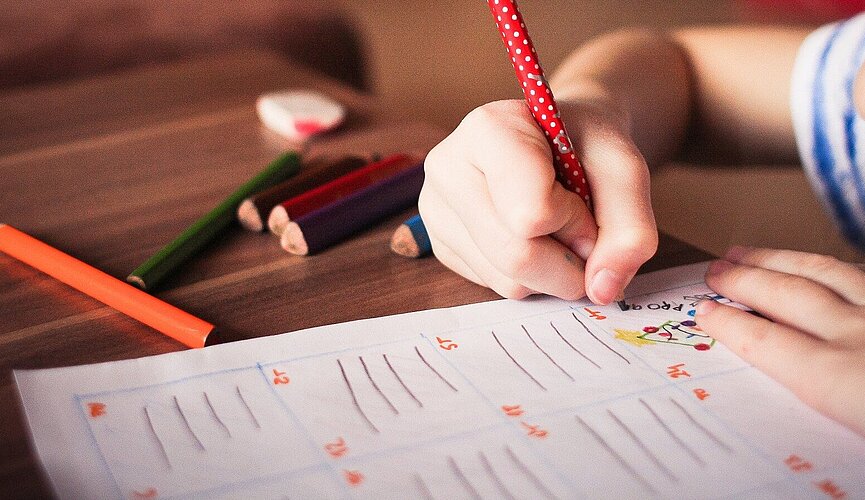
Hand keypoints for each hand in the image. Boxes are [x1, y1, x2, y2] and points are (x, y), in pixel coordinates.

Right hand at [419, 98, 656, 302]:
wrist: (559, 142)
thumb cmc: (586, 147)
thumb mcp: (625, 170)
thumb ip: (630, 228)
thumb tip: (602, 289)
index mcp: (487, 129)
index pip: (531, 213)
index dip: (575, 221)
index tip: (584, 198)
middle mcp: (447, 167)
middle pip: (516, 255)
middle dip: (568, 260)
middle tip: (583, 231)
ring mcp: (436, 209)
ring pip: (507, 280)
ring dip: (551, 272)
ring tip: (554, 229)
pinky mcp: (440, 245)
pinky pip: (494, 287)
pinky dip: (529, 277)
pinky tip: (530, 238)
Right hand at [696, 246, 864, 435]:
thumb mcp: (854, 440)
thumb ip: (817, 401)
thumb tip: (781, 383)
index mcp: (840, 379)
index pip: (764, 341)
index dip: (727, 323)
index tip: (703, 312)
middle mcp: (859, 334)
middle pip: (787, 295)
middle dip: (743, 279)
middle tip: (716, 270)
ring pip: (824, 272)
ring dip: (779, 259)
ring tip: (750, 253)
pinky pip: (861, 272)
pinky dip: (831, 266)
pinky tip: (822, 267)